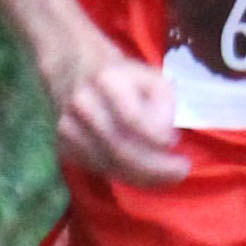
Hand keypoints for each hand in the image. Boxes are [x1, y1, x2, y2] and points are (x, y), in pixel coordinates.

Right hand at [53, 52, 187, 186]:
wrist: (74, 68)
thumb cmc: (122, 75)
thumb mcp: (152, 77)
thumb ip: (164, 104)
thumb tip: (165, 141)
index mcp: (106, 80)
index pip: (132, 119)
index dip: (156, 137)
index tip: (176, 142)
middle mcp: (82, 103)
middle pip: (120, 148)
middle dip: (155, 167)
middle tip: (181, 171)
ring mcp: (68, 127)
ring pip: (110, 165)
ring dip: (143, 177)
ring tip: (168, 175)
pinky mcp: (64, 146)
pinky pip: (99, 169)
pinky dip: (126, 176)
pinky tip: (144, 173)